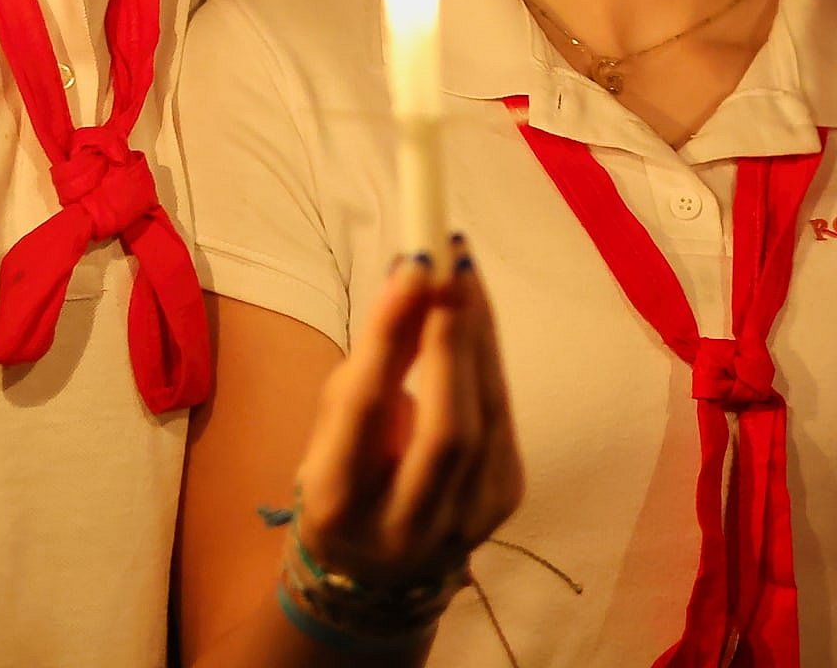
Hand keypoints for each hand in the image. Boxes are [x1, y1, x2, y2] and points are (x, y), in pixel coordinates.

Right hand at [290, 243, 519, 591]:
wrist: (378, 578)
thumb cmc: (344, 483)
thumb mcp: (332, 432)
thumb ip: (369, 366)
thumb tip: (411, 279)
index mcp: (340, 507)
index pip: (368, 413)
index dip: (391, 336)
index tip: (412, 267)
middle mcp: (407, 526)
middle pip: (447, 425)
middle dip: (452, 335)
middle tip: (450, 259)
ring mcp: (466, 520)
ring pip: (486, 417)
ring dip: (478, 335)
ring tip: (465, 271)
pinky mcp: (504, 502)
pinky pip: (502, 418)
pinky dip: (488, 361)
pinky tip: (475, 318)